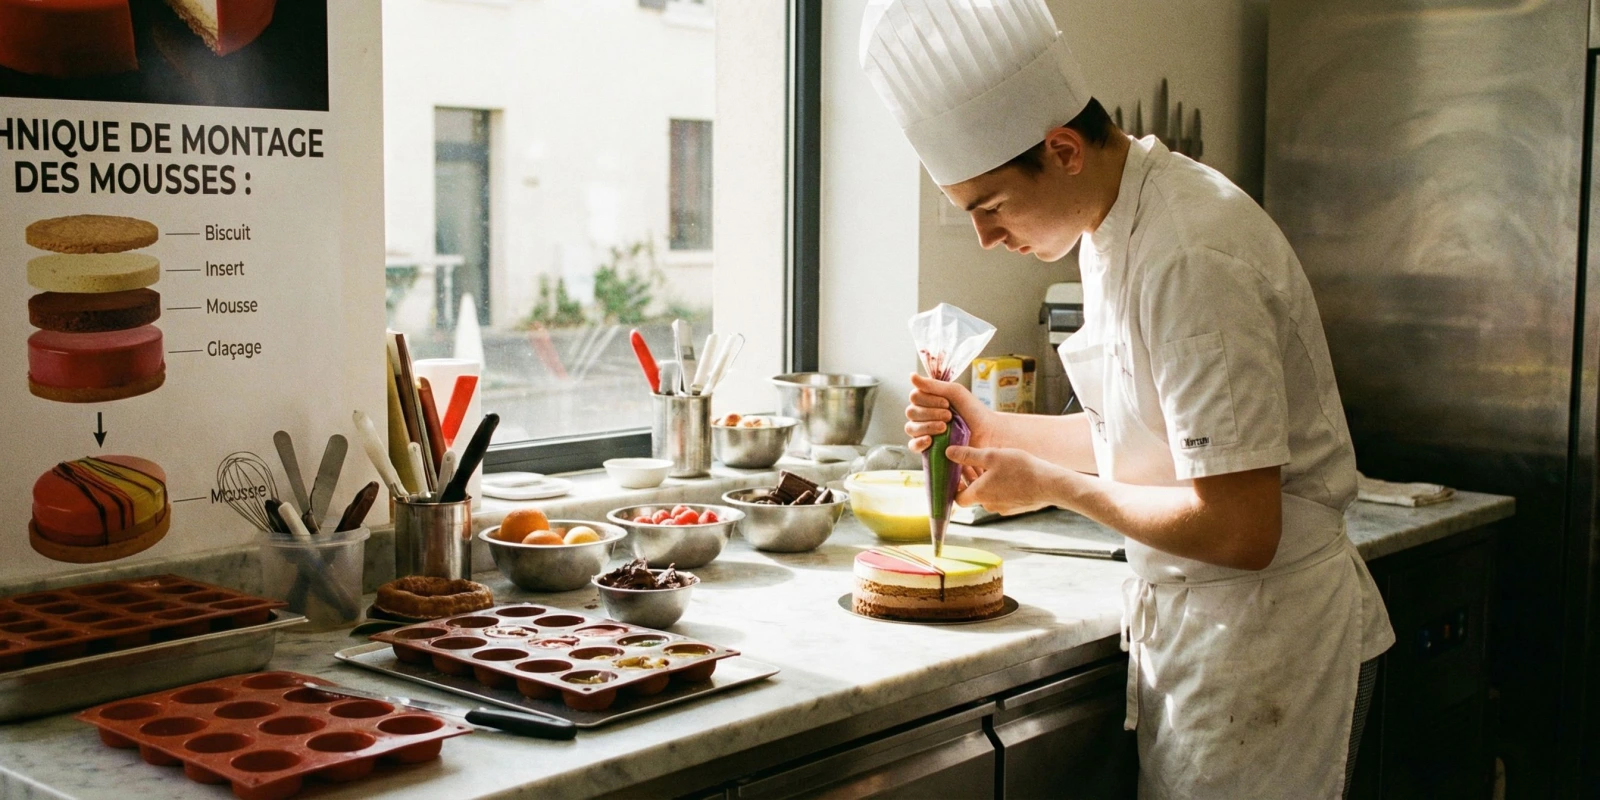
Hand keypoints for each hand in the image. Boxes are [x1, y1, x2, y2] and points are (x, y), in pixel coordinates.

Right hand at [905, 373, 991, 453]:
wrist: (986, 432)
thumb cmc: (972, 410)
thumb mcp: (954, 392)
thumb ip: (932, 385)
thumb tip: (911, 376)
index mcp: (928, 400)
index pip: (914, 397)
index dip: (928, 400)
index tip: (947, 403)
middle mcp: (923, 415)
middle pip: (911, 412)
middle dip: (930, 413)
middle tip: (949, 416)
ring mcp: (924, 432)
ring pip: (911, 428)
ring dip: (927, 426)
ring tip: (944, 427)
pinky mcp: (928, 448)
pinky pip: (913, 446)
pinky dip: (918, 442)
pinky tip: (929, 440)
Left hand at [946, 445, 1060, 514]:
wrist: (1049, 484)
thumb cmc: (1020, 468)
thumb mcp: (991, 456)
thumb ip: (968, 455)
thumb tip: (948, 453)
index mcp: (979, 494)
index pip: (957, 498)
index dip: (954, 486)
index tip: (956, 473)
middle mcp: (988, 505)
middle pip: (972, 494)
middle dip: (971, 479)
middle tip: (973, 462)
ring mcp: (1003, 508)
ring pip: (988, 495)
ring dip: (985, 482)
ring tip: (992, 465)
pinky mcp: (1016, 507)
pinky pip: (1002, 497)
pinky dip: (999, 487)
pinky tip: (1008, 473)